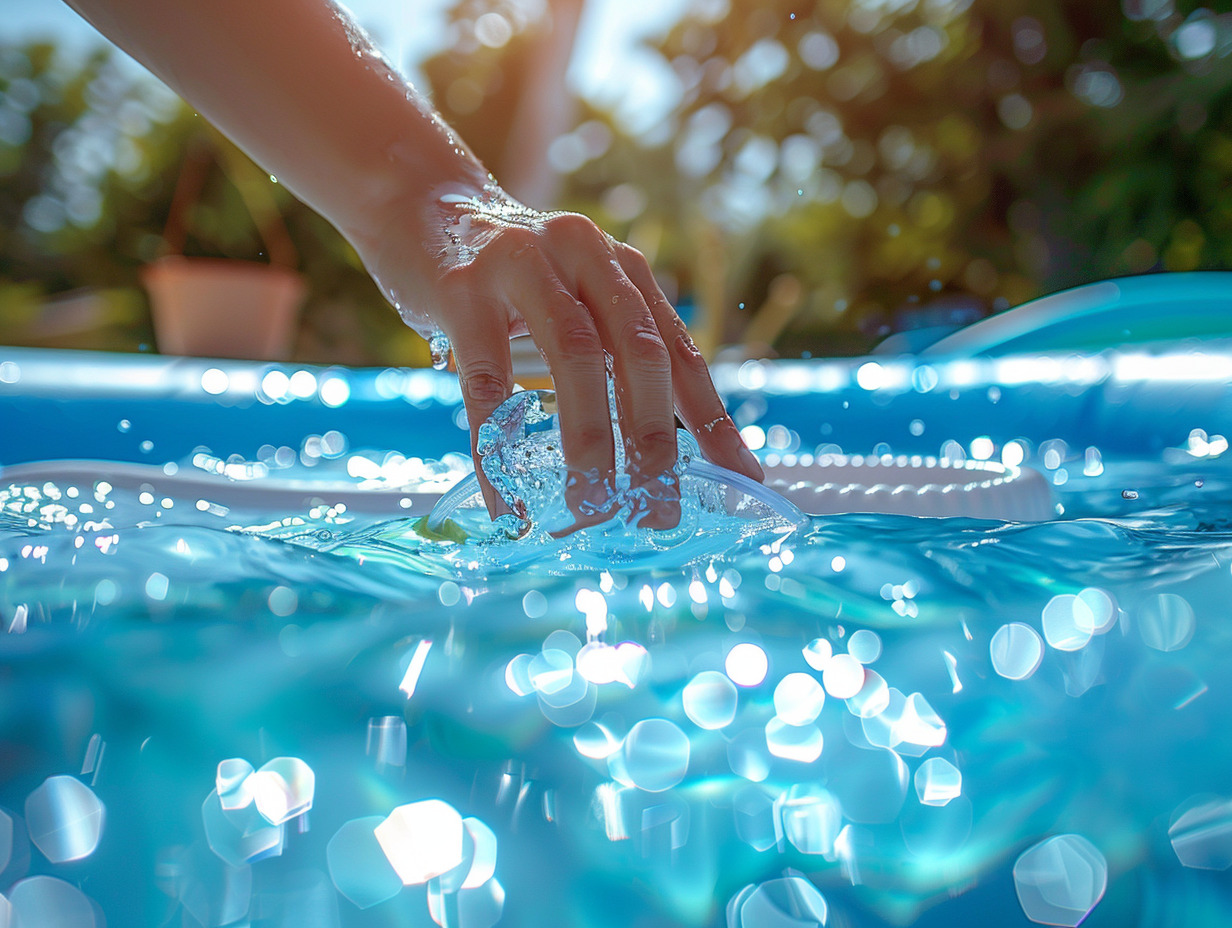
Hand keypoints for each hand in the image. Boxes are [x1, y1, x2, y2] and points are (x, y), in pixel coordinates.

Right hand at [360, 181, 764, 523]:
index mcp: (620, 266)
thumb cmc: (506, 275)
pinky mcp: (461, 287)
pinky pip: (485, 380)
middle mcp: (583, 255)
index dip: (711, 417)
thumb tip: (661, 449)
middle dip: (655, 441)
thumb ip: (613, 351)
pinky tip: (504, 501)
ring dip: (589, 443)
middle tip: (658, 512)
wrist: (417, 202)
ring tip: (591, 509)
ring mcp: (522, 264)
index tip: (741, 478)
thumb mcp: (573, 297)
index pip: (678, 348)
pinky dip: (498, 448)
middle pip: (637, 352)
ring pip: (574, 358)